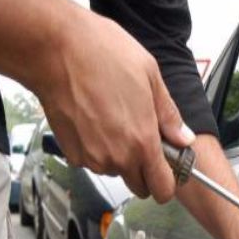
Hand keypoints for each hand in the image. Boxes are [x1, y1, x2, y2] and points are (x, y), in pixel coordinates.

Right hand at [30, 8, 193, 201]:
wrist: (54, 49)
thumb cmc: (102, 55)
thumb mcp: (150, 77)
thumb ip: (169, 115)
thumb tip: (183, 137)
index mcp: (142, 142)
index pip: (162, 188)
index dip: (168, 182)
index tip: (168, 168)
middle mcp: (116, 157)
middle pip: (139, 186)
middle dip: (145, 171)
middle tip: (144, 140)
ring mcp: (91, 157)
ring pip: (114, 171)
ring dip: (119, 157)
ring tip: (115, 120)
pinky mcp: (70, 151)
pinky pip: (92, 160)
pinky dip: (97, 148)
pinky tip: (95, 120)